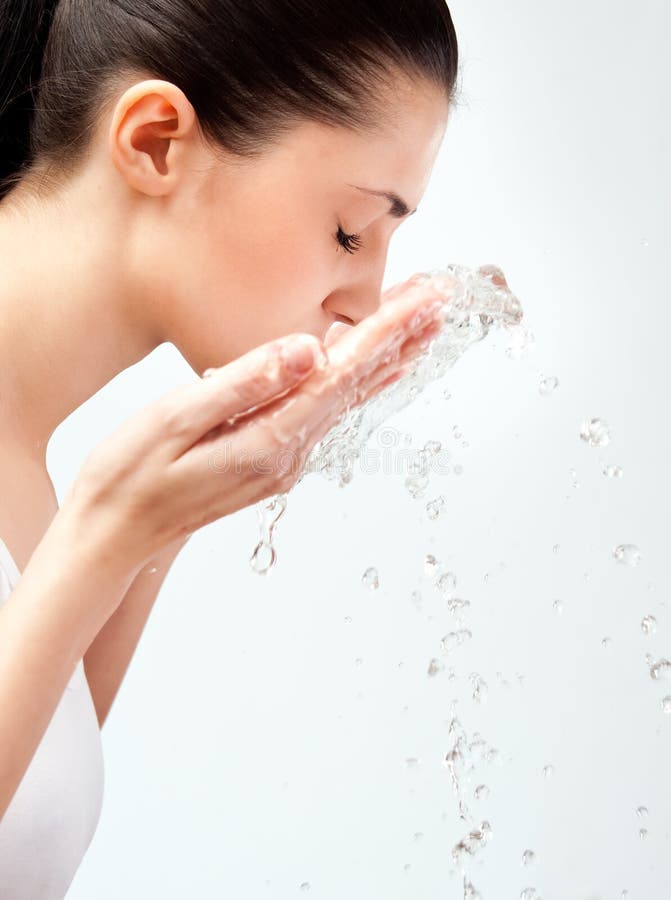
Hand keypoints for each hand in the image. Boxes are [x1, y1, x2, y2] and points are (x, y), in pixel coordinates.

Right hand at [63, 279, 447, 572]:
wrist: (117, 534)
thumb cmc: (132, 474)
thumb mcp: (176, 420)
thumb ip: (245, 383)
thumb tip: (310, 350)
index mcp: (269, 439)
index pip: (342, 375)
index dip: (387, 331)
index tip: (426, 298)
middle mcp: (289, 455)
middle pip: (358, 387)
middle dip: (403, 339)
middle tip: (442, 299)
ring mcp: (285, 461)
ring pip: (349, 401)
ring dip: (387, 360)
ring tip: (423, 326)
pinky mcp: (273, 460)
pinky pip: (328, 413)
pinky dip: (357, 382)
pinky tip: (370, 368)